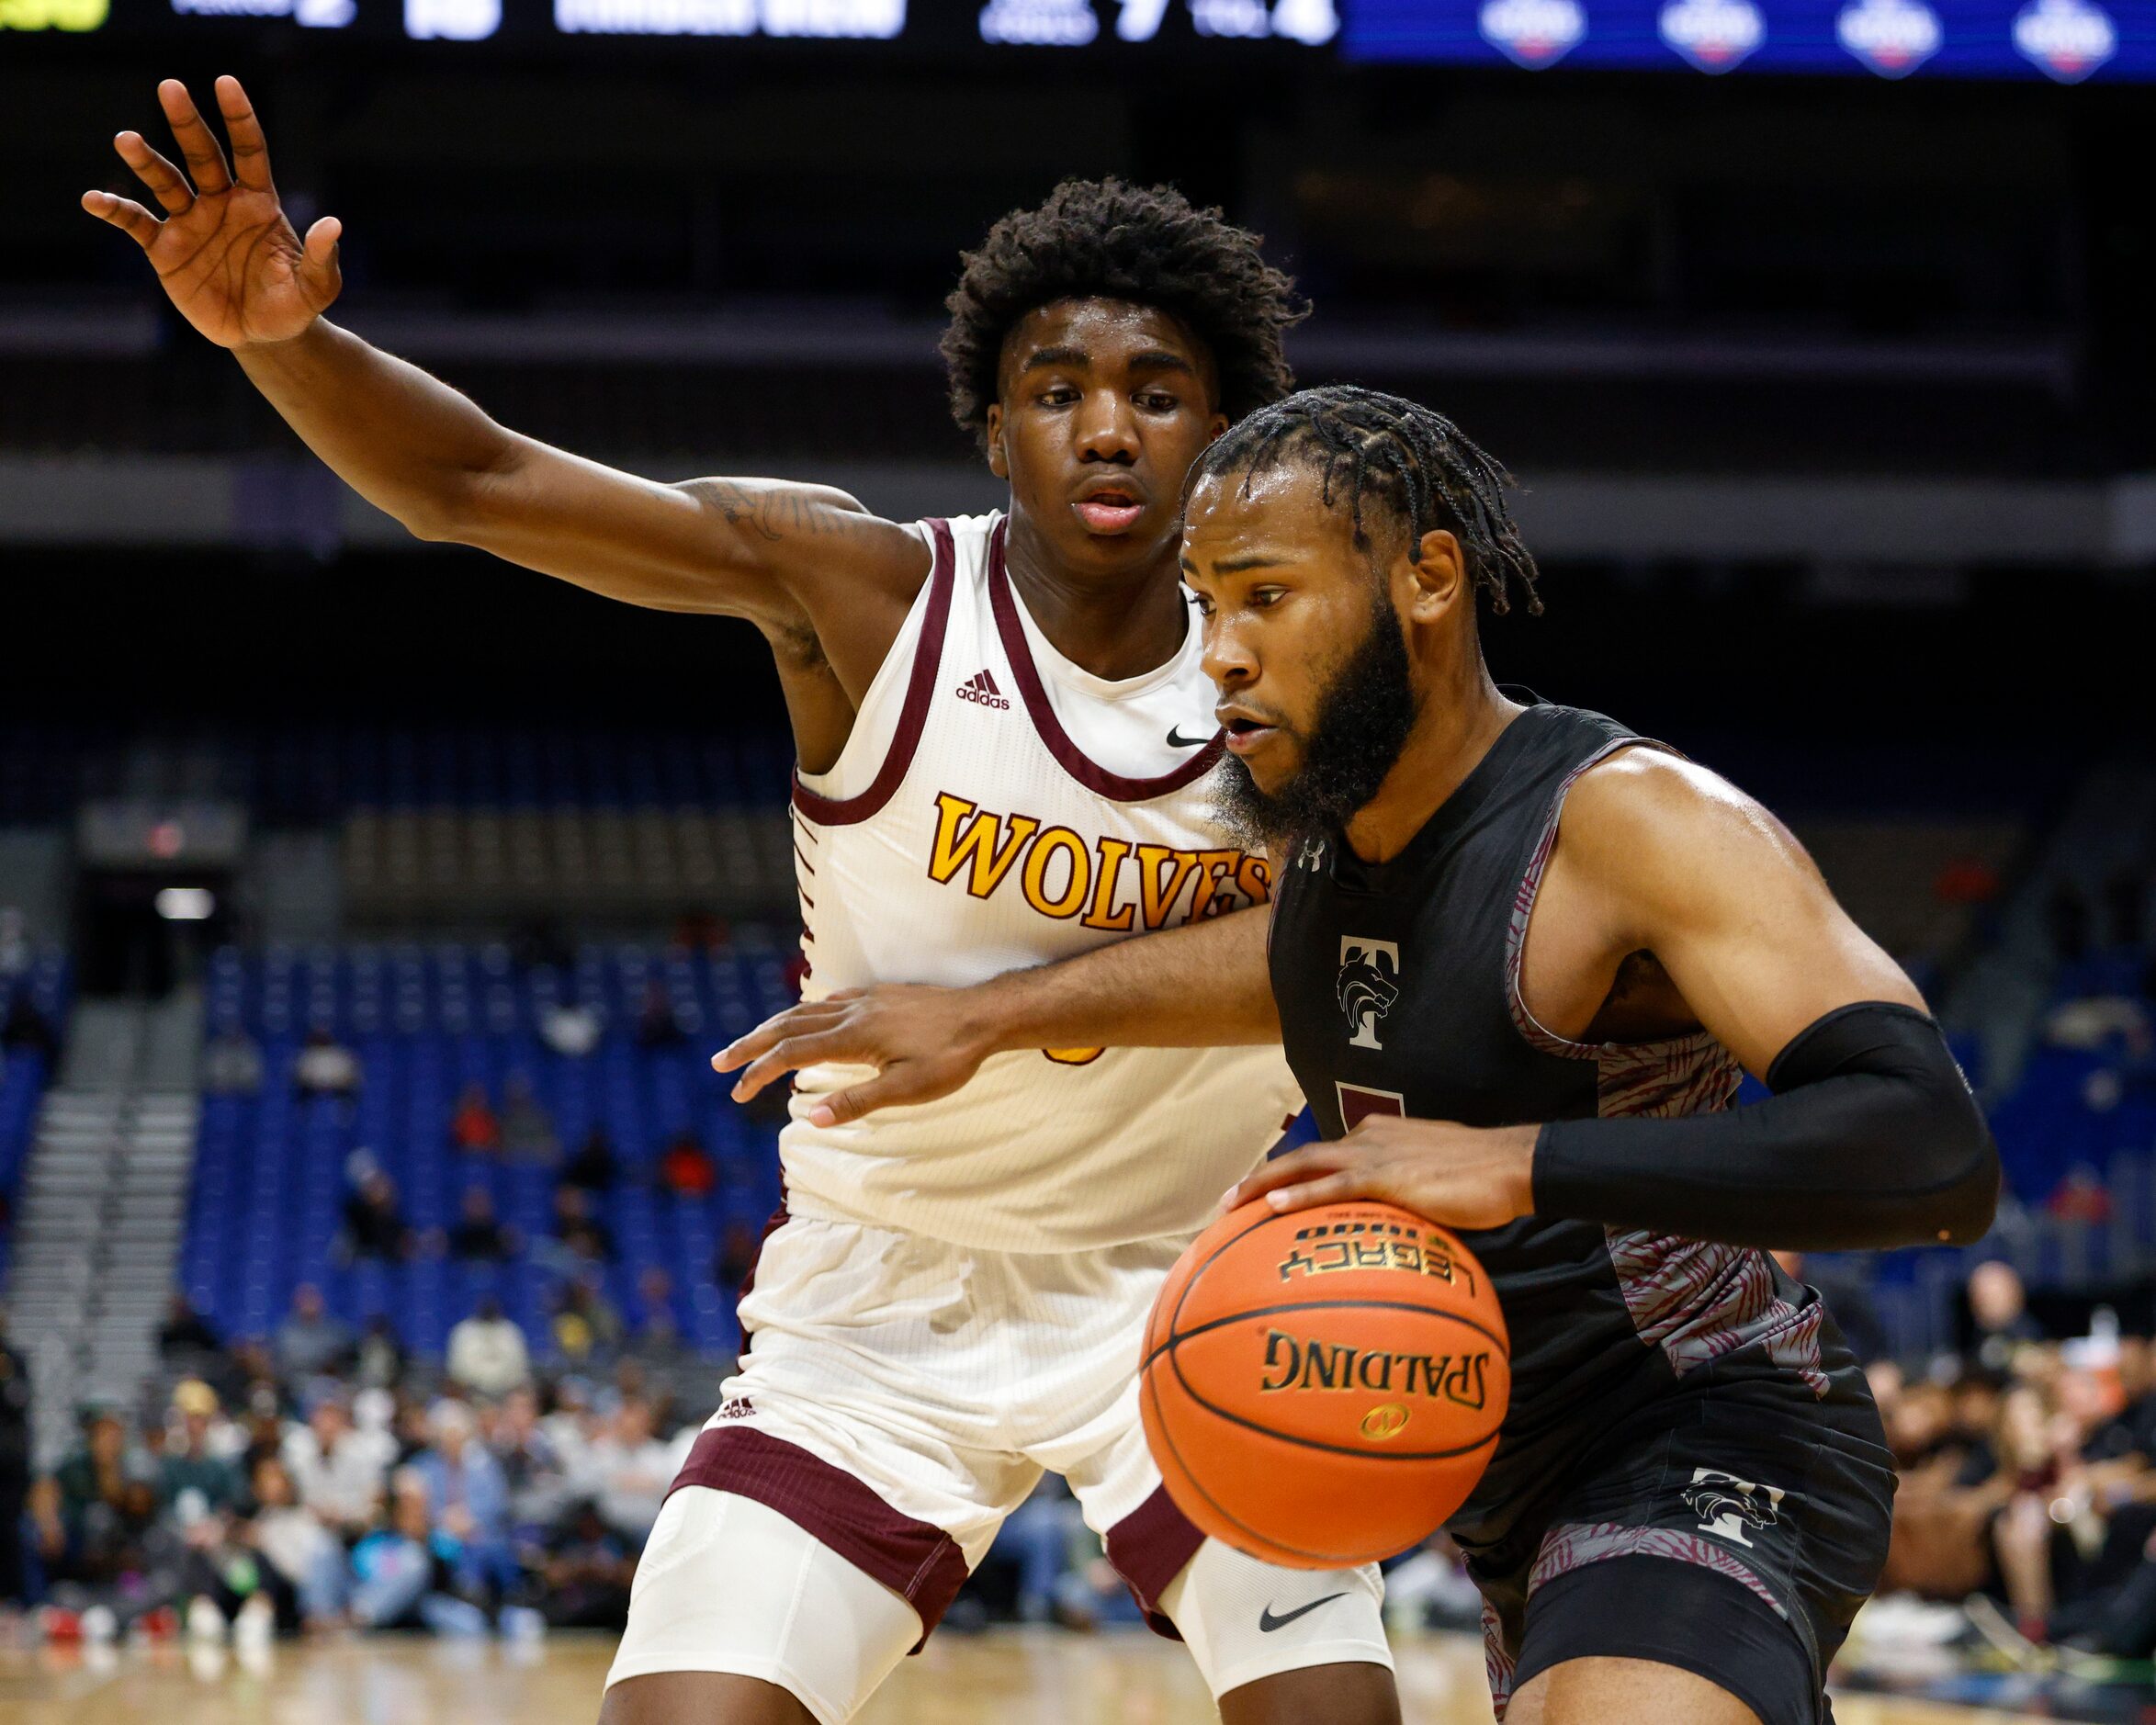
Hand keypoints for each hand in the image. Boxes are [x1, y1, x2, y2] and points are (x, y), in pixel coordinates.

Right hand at [81, 76, 340, 348]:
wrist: (263, 337)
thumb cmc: (293, 306)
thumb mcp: (316, 287)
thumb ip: (322, 257)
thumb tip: (334, 224)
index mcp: (257, 202)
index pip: (249, 151)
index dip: (239, 118)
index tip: (226, 83)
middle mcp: (220, 202)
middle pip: (201, 154)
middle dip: (187, 122)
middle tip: (171, 87)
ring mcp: (190, 222)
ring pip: (166, 181)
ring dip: (146, 161)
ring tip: (127, 140)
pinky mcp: (166, 248)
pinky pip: (135, 222)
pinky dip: (115, 210)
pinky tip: (94, 200)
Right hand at [713, 984, 998, 1126]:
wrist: (986, 1015)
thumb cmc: (950, 1057)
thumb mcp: (907, 1090)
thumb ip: (857, 1102)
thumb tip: (808, 1118)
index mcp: (854, 1037)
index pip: (791, 1053)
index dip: (759, 1072)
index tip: (736, 1092)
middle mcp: (852, 1012)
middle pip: (787, 1025)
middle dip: (750, 1044)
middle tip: (719, 1062)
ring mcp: (865, 1000)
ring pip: (805, 1010)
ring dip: (772, 1027)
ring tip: (751, 1042)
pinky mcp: (880, 995)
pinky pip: (828, 1001)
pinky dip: (803, 1012)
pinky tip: (804, 1019)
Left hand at [1228, 1116, 1539, 1231]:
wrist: (1511, 1166)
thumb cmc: (1479, 1178)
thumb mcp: (1430, 1180)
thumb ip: (1402, 1193)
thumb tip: (1389, 1223)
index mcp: (1377, 1136)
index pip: (1320, 1155)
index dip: (1286, 1175)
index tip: (1259, 1195)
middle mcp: (1368, 1137)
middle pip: (1300, 1157)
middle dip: (1259, 1178)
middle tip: (1225, 1202)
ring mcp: (1376, 1154)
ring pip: (1305, 1166)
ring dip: (1263, 1185)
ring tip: (1231, 1205)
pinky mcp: (1388, 1176)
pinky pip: (1333, 1186)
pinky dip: (1300, 1196)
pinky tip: (1272, 1209)